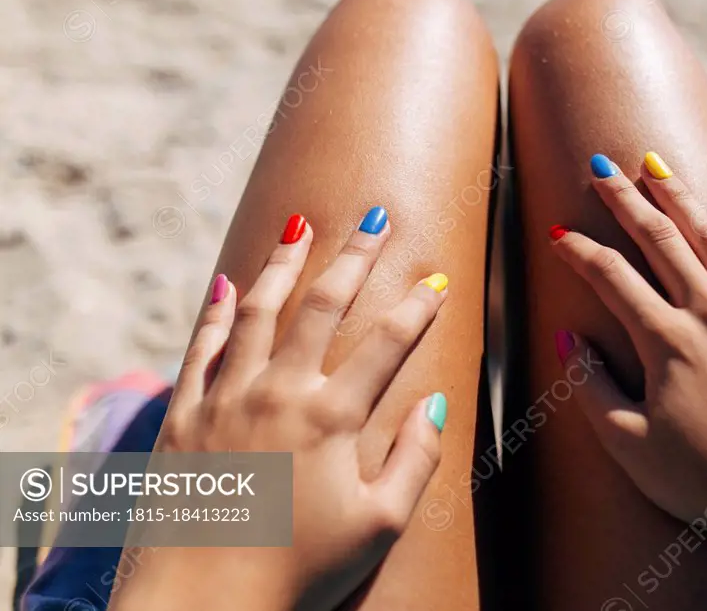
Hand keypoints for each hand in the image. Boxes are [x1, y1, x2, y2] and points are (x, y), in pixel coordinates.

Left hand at [110, 212, 449, 607]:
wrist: (198, 608)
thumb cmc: (297, 574)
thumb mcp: (378, 526)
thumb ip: (415, 461)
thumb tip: (436, 404)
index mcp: (331, 418)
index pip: (388, 343)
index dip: (419, 307)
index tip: (437, 279)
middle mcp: (279, 392)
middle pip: (324, 306)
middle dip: (355, 257)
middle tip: (373, 219)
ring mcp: (225, 398)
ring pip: (259, 311)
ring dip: (283, 264)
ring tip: (298, 226)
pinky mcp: (184, 416)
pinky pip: (201, 348)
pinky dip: (216, 311)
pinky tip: (227, 282)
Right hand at [551, 154, 706, 547]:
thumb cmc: (703, 483)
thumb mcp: (630, 446)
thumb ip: (593, 388)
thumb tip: (571, 339)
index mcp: (667, 342)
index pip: (611, 278)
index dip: (579, 251)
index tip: (557, 233)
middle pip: (661, 241)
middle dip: (627, 200)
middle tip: (602, 167)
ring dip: (684, 200)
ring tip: (660, 166)